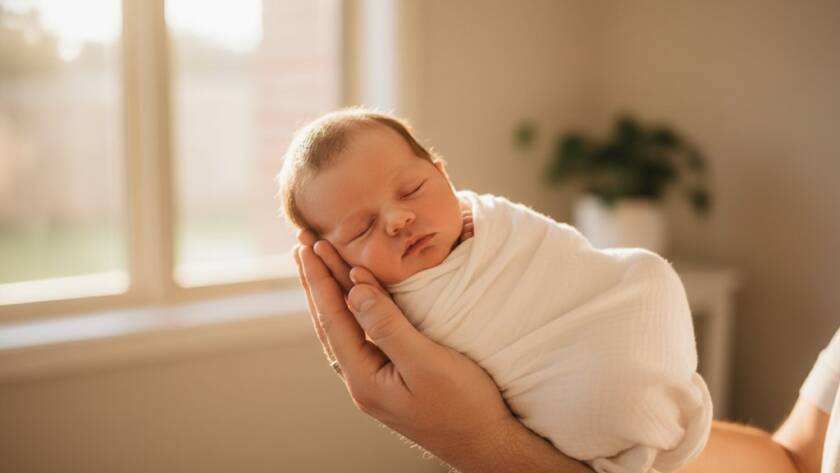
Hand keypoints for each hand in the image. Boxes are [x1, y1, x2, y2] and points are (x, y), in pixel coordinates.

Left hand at [293, 230, 587, 471]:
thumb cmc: (462, 405)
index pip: (333, 318)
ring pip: (342, 327)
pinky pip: (359, 334)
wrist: (485, 443)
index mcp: (363, 377)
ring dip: (329, 292)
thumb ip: (388, 325)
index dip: (320, 279)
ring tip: (317, 262)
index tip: (309, 245)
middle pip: (330, 321)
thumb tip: (355, 288)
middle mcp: (361, 379)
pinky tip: (351, 297)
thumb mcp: (425, 363)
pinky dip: (350, 307)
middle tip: (303, 242)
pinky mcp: (389, 377)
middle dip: (316, 280)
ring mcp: (374, 380)